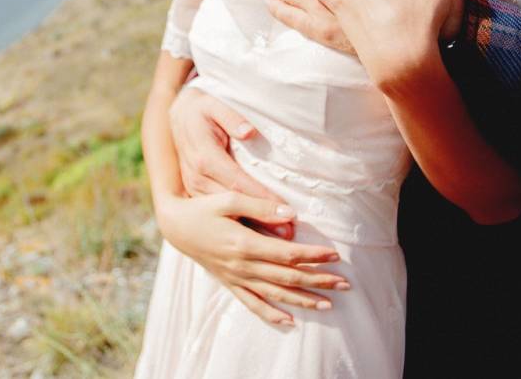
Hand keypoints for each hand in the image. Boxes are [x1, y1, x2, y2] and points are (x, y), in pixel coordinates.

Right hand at [155, 191, 350, 325]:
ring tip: (328, 304)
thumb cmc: (203, 208)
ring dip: (302, 300)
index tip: (335, 255)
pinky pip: (252, 303)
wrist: (175, 226)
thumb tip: (292, 215)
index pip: (287, 254)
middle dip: (318, 280)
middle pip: (287, 276)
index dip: (312, 256)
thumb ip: (261, 206)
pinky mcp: (229, 283)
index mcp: (245, 244)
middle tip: (345, 284)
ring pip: (274, 293)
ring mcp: (236, 277)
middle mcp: (242, 265)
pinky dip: (271, 314)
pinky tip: (289, 322)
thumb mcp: (229, 200)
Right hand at [169, 86, 293, 238]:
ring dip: (253, 225)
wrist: (177, 117)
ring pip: (225, 213)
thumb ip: (232, 118)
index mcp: (204, 157)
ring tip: (280, 236)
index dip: (263, 198)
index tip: (286, 210)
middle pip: (234, 203)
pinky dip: (239, 224)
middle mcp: (197, 176)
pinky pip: (218, 213)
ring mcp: (193, 187)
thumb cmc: (202, 110)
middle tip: (289, 232)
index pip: (238, 183)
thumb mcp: (215, 106)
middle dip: (262, 219)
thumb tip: (249, 131)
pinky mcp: (194, 193)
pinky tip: (259, 235)